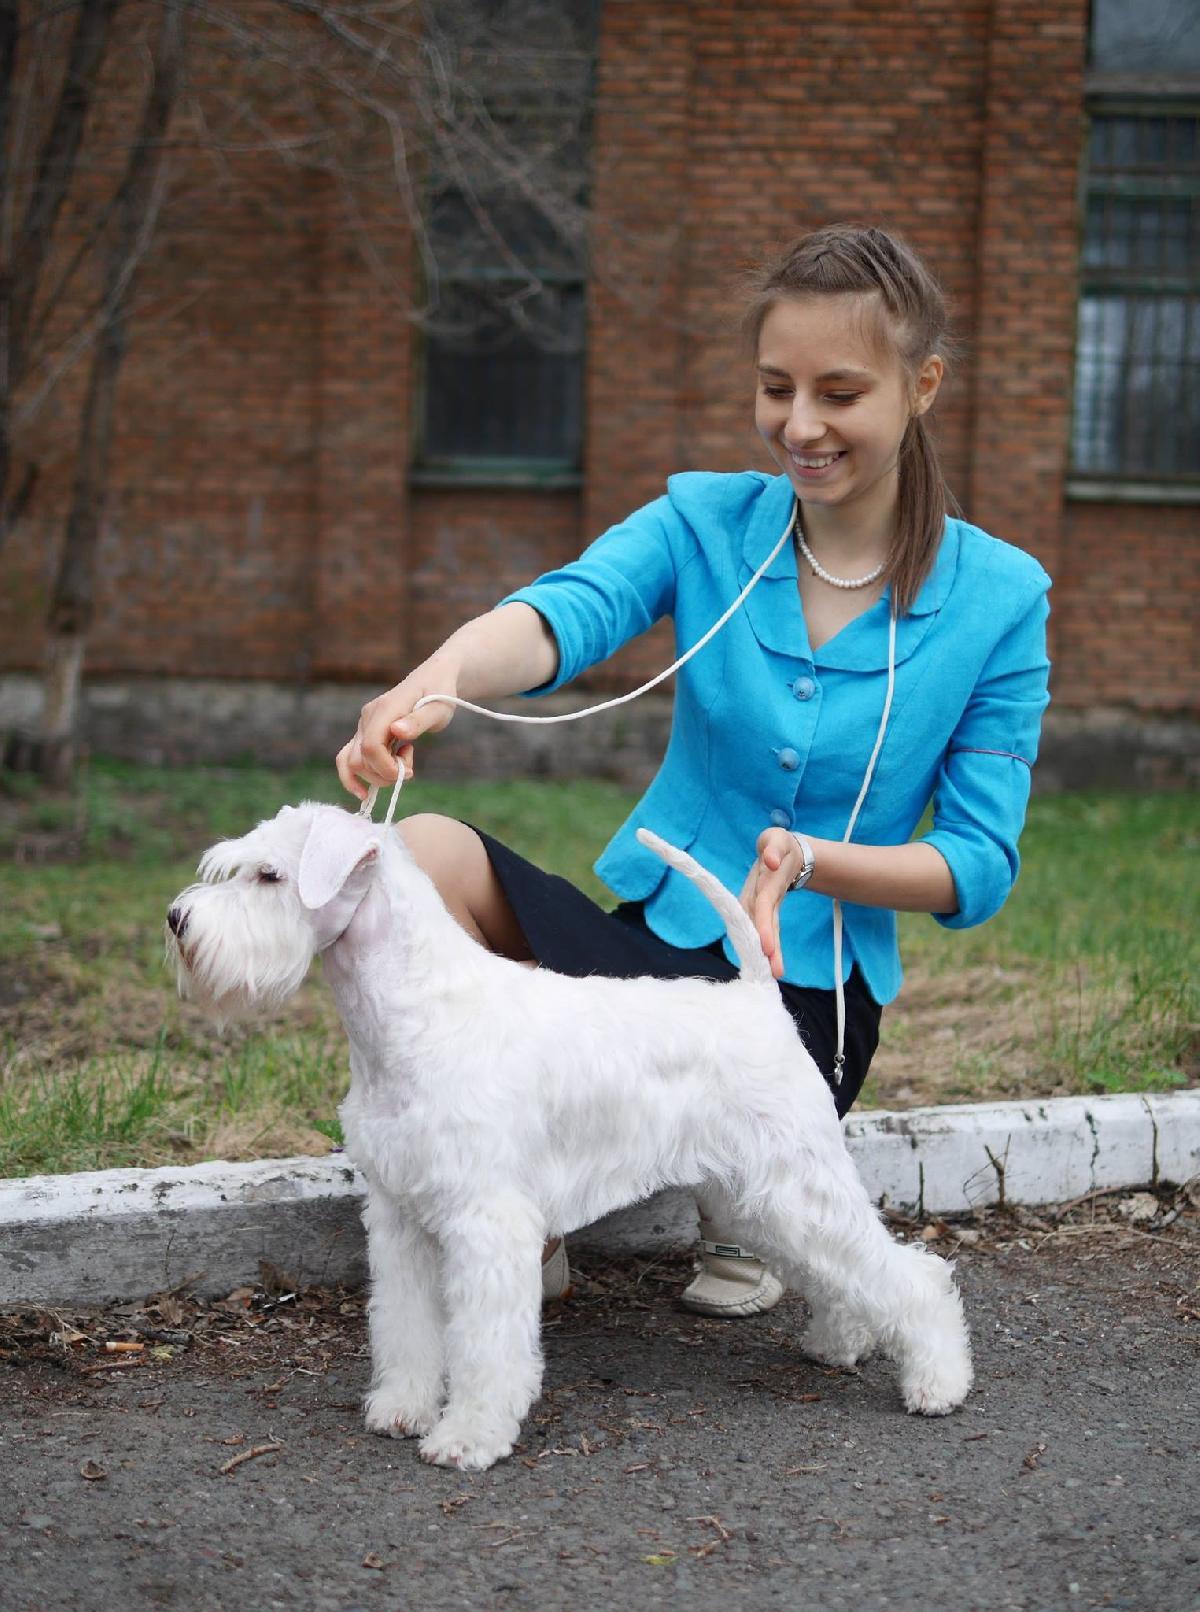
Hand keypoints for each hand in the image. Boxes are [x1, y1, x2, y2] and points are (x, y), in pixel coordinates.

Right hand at [335, 660, 459, 800]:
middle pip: (360, 760)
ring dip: (376, 776)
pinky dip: (353, 778)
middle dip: (384, 775)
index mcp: (385, 709)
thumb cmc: (440, 693)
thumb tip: (397, 731)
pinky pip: (349, 759)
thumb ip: (419, 721)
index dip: (386, 767)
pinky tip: (364, 793)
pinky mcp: (365, 734)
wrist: (433, 680)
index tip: (409, 772)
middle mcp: (368, 717)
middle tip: (410, 769)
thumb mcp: (439, 708)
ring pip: (353, 763)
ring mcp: (363, 726)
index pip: (371, 746)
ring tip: (402, 767)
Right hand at [739, 827, 812, 978]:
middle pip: (757, 926)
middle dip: (763, 948)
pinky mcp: (766, 914)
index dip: (761, 926)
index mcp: (757, 882)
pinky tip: (775, 968)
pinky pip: (768, 933)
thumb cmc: (779, 844)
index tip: (767, 946)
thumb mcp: (777, 839)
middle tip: (773, 971)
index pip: (760, 906)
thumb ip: (773, 848)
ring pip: (761, 933)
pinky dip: (771, 949)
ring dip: (767, 954)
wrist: (785, 851)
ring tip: (776, 974)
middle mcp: (753, 898)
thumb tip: (771, 861)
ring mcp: (758, 907)